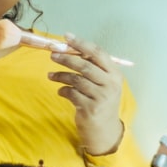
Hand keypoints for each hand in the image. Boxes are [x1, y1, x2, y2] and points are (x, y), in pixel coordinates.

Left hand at [47, 33, 124, 154]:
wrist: (105, 130)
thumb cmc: (101, 101)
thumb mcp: (103, 83)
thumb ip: (92, 67)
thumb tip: (68, 49)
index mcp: (115, 74)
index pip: (98, 53)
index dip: (81, 43)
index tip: (66, 36)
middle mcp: (111, 84)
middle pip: (85, 65)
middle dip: (66, 58)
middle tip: (53, 55)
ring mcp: (101, 97)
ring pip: (76, 79)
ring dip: (61, 75)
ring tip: (51, 76)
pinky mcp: (91, 109)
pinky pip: (72, 94)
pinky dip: (63, 90)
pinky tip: (60, 91)